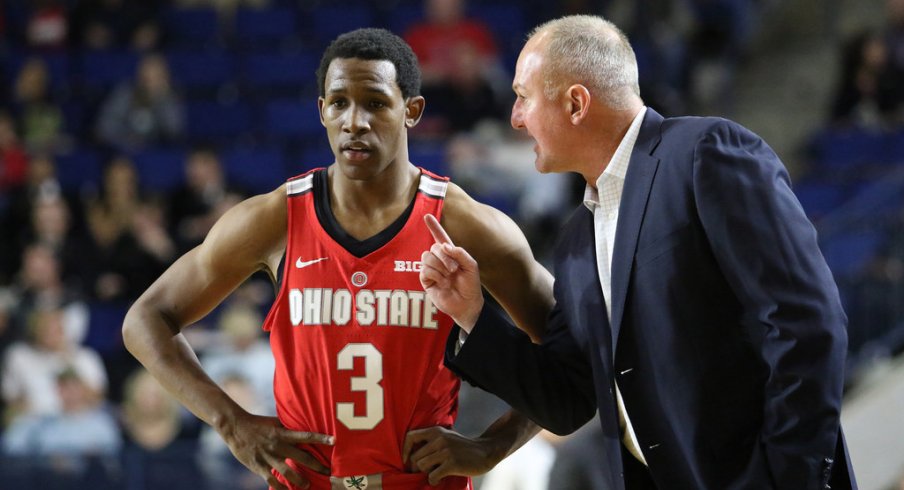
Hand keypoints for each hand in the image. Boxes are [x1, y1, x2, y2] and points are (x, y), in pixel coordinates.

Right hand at [218, 412, 333, 489]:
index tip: (334, 441)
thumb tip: (303, 427)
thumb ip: (288, 427)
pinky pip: (271, 480)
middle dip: (316, 465)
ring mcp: (268, 457)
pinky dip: (279, 487)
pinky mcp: (259, 466)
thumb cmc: (258, 423)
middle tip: (328, 472)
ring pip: (288, 472)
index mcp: (283, 433)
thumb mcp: (275, 422)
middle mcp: (278, 445)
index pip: (306, 435)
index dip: (320, 438)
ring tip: (308, 485)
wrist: (235, 427)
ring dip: (300, 480)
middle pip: (301, 457)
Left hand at [402, 426, 497, 485]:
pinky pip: (432, 476)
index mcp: (436, 431)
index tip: (406, 461)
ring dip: (427, 473)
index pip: (410, 437)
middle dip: (418, 468)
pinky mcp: (452, 463)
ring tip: (436, 473)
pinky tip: (440, 479)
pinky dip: (434, 481)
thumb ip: (432, 441)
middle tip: (427, 471)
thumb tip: (410, 455)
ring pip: (422, 466)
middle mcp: (439, 438)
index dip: (404, 451)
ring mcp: (446, 451)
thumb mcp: (447, 437)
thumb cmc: (463, 448)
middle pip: (415, 457)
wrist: (486, 452)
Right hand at [419, 215, 483, 331]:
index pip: (440, 237)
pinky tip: (442, 283)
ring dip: (440, 267)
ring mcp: (431, 270)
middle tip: (454, 269)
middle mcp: (439, 260)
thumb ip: (460, 253)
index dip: (434, 227)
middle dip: (444, 257)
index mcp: (451, 254)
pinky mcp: (426, 280)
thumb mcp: (471, 266)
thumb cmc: (471, 285)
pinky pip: (424, 270)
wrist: (467, 304)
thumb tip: (444, 245)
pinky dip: (435, 275)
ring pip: (426, 257)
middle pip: (433, 248)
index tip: (427, 216)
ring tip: (448, 277)